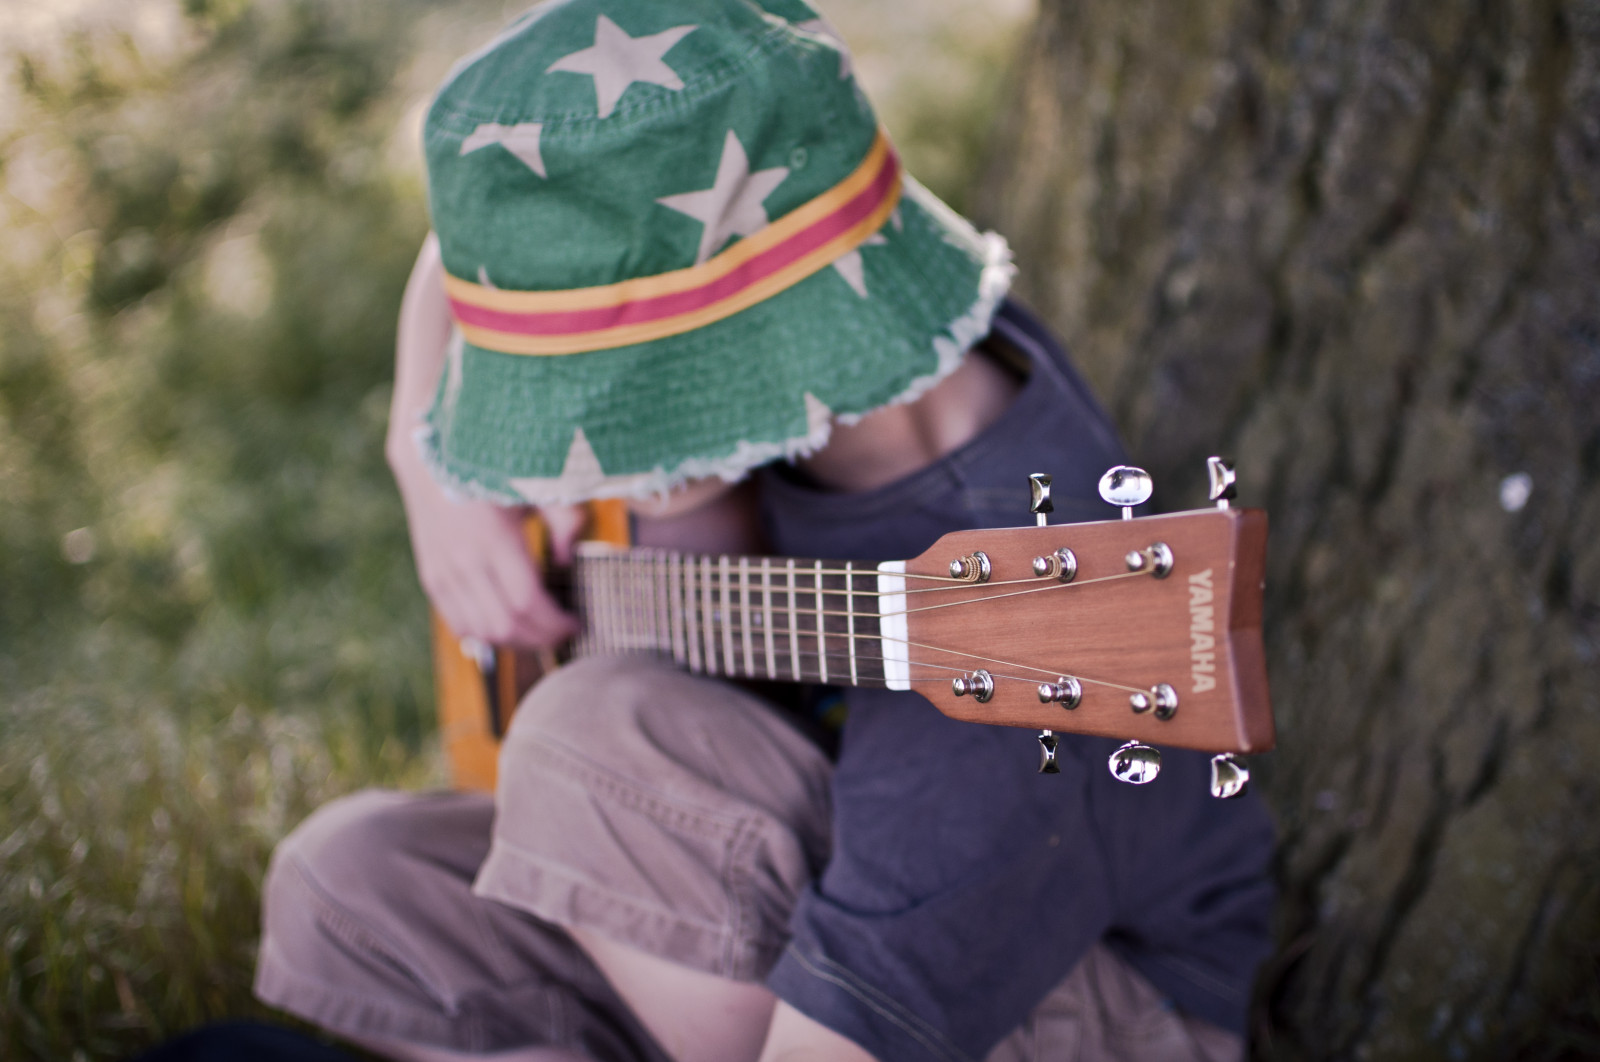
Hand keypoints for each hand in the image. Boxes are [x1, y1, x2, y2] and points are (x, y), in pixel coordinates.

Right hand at [390, 452, 583, 648]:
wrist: (429, 462)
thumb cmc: (492, 470)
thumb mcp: (534, 485)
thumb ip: (563, 519)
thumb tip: (568, 559)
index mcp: (493, 539)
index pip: (526, 603)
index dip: (555, 623)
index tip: (576, 623)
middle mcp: (464, 562)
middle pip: (505, 626)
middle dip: (541, 638)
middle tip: (564, 632)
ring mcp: (443, 574)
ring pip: (481, 632)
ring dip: (515, 642)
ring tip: (539, 631)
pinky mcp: (431, 579)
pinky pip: (459, 624)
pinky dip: (486, 634)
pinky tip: (509, 625)